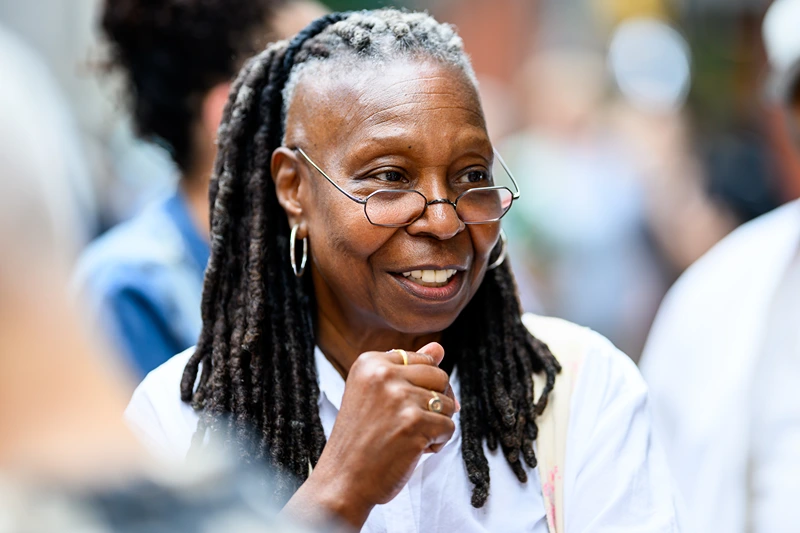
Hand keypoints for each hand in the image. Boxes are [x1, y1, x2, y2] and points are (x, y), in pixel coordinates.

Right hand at [293, 342, 457, 527]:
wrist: (342, 480)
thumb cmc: (361, 439)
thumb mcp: (376, 394)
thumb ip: (407, 368)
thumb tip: (439, 347)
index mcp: (370, 361)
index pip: (423, 361)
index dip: (421, 389)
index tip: (399, 408)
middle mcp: (383, 373)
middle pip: (440, 377)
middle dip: (435, 404)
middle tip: (410, 424)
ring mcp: (399, 397)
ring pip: (449, 404)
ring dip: (435, 426)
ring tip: (408, 438)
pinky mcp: (414, 423)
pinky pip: (449, 428)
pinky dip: (437, 443)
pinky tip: (413, 450)